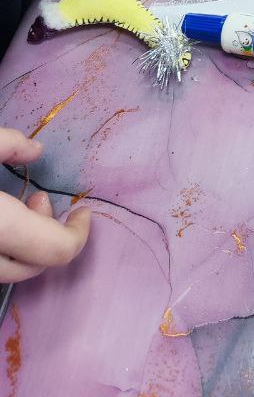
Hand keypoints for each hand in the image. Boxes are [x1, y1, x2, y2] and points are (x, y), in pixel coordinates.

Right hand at [0, 129, 89, 281]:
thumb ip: (8, 144)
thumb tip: (36, 150)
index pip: (55, 251)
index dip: (79, 234)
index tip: (83, 211)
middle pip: (32, 268)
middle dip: (46, 235)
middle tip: (37, 198)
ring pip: (7, 270)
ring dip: (22, 244)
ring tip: (13, 205)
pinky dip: (4, 248)